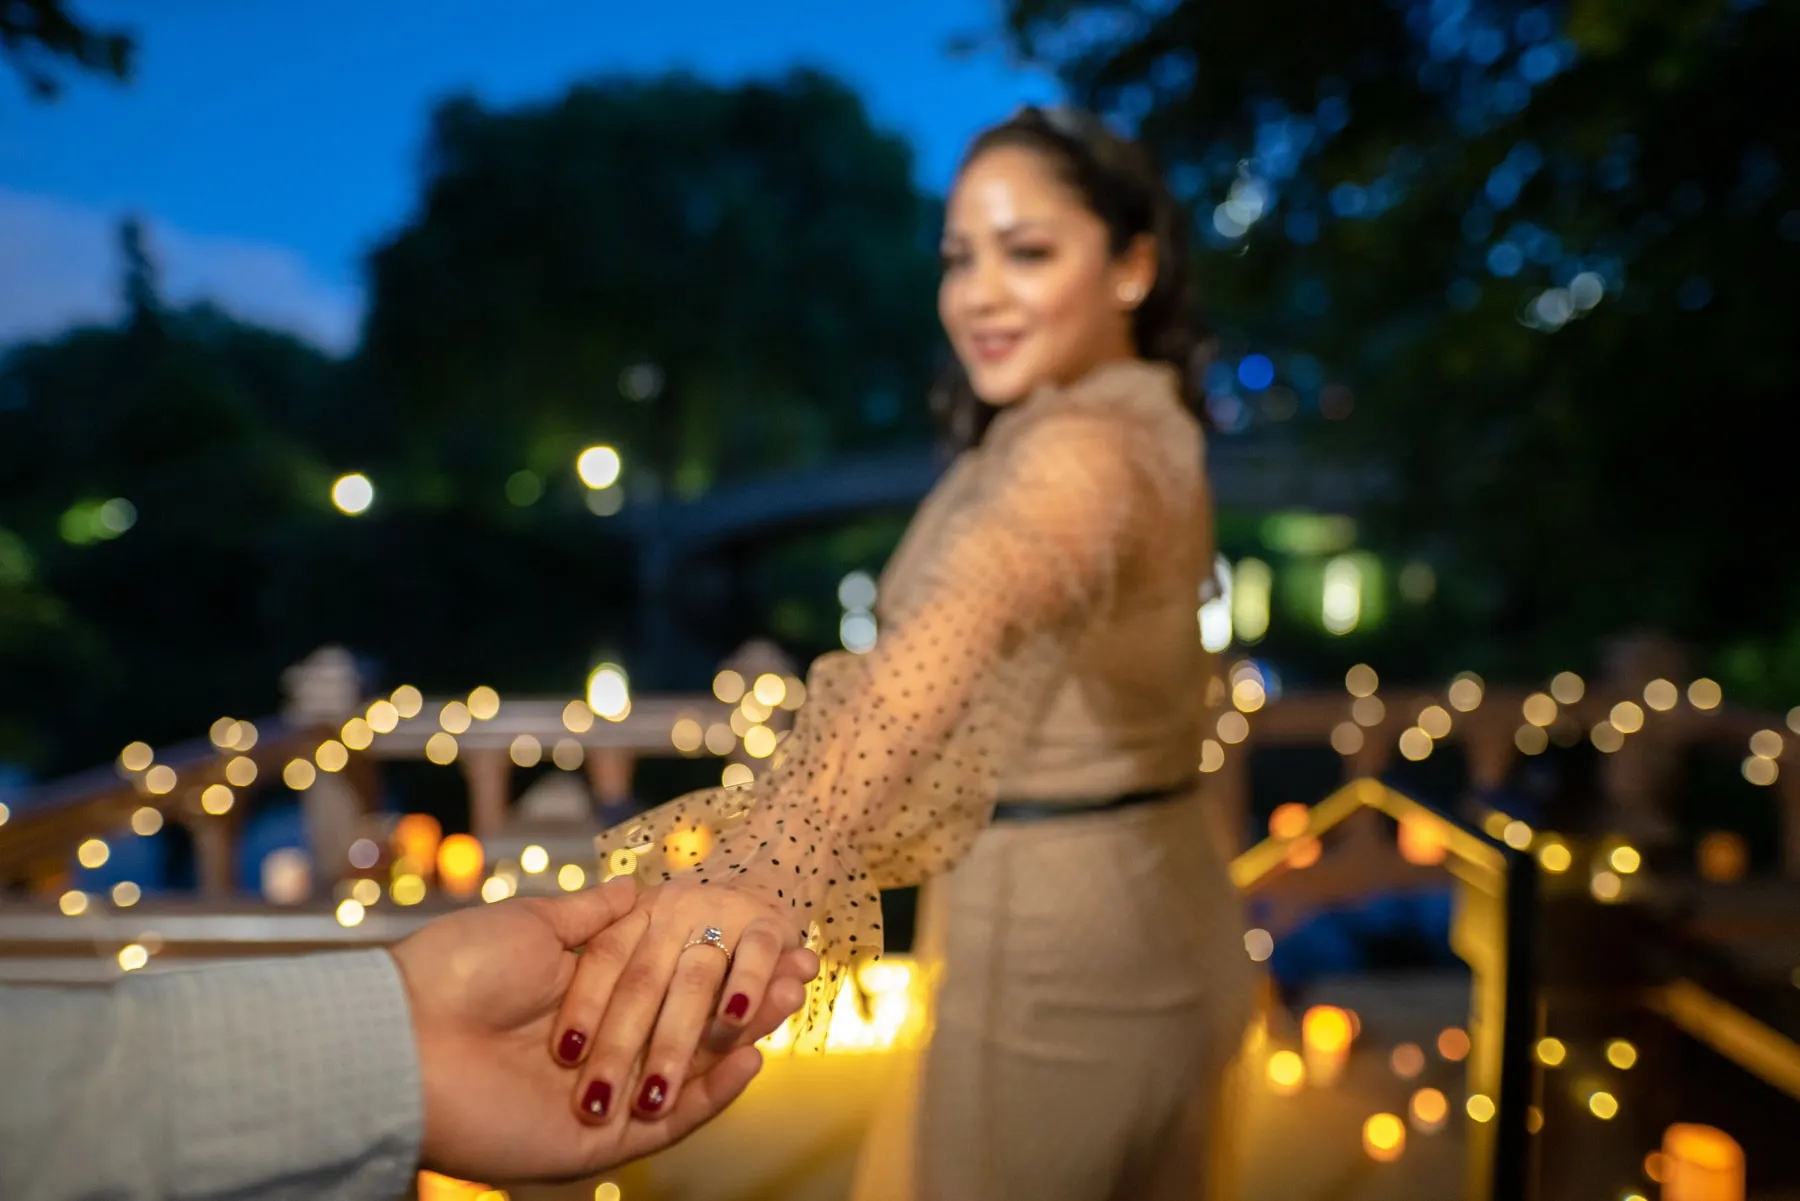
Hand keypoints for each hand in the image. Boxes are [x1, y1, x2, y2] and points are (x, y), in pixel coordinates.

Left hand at [389, 879, 817, 1183]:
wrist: (401, 1039)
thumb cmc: (455, 973)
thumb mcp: (534, 926)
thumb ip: (593, 917)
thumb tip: (638, 887)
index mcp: (580, 1004)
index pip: (666, 989)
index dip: (715, 967)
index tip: (768, 940)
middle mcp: (595, 1053)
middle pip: (686, 1033)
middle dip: (742, 1005)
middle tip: (794, 975)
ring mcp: (597, 1101)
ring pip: (686, 1078)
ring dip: (739, 1044)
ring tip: (785, 1006)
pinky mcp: (592, 1145)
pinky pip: (666, 1126)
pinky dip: (711, 1096)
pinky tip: (750, 1058)